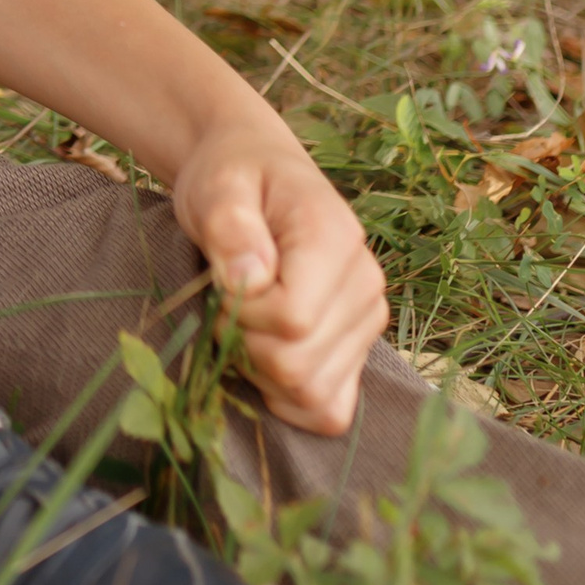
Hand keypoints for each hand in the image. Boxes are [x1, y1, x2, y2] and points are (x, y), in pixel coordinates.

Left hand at [173, 118, 388, 435]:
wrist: (254, 174)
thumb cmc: (233, 179)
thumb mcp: (217, 186)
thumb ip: (229, 225)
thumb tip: (248, 280)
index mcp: (337, 241)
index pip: (292, 320)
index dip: (240, 313)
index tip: (219, 283)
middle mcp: (367, 288)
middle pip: (299, 368)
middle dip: (243, 345)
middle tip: (223, 303)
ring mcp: (367, 324)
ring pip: (313, 396)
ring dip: (260, 374)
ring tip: (243, 324)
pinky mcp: (357, 352)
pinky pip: (330, 410)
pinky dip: (289, 399)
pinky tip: (261, 359)